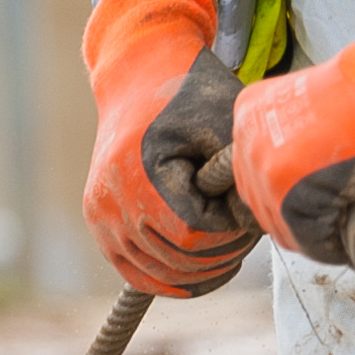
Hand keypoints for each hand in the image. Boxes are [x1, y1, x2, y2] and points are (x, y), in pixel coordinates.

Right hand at [80, 0, 259, 296]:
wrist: (139, 75)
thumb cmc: (188, 92)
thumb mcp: (223, 120)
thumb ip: (238, 173)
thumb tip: (255, 221)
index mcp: (136, 174)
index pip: (193, 235)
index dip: (229, 234)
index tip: (248, 213)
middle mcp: (109, 201)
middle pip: (176, 261)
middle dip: (221, 254)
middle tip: (247, 232)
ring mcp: (99, 215)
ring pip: (158, 275)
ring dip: (201, 270)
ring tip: (230, 248)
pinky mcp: (99, 222)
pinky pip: (135, 272)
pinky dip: (170, 279)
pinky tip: (202, 270)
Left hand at [229, 0, 354, 259]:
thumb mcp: (324, 116)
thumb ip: (305, 149)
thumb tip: (314, 198)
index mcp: (251, 112)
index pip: (260, 178)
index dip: (301, 197)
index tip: (331, 201)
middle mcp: (247, 138)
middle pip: (269, 209)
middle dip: (316, 219)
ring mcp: (264, 166)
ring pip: (291, 231)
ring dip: (335, 231)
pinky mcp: (286, 195)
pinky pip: (314, 242)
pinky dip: (347, 241)